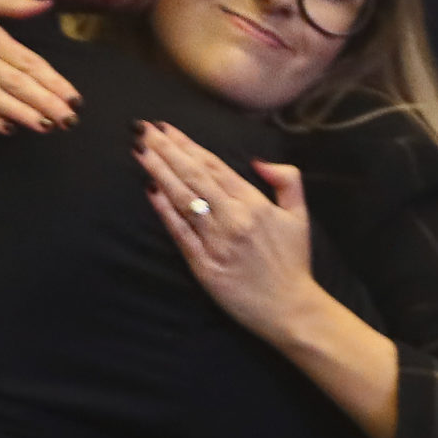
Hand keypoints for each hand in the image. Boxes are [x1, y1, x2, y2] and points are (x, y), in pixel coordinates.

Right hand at [0, 0, 78, 134]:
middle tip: (69, 121)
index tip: (74, 98)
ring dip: (21, 114)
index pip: (29, 62)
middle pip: (17, 84)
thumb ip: (12, 4)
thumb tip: (46, 3)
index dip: (53, 82)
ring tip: (46, 126)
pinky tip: (4, 128)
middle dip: (46, 103)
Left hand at [136, 120, 319, 342]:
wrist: (290, 309)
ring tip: (139, 151)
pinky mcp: (204, 265)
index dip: (186, 144)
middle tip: (141, 129)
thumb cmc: (293, 262)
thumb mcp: (299, 215)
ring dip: (158, 172)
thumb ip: (287, 179)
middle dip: (165, 150)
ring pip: (183, 199)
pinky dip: (164, 210)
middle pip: (193, 175)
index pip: (213, 165)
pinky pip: (180, 233)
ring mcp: (216, 241)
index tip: (165, 128)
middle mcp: (233, 217)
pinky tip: (149, 191)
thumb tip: (257, 160)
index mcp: (254, 202)